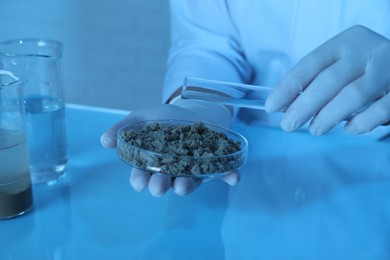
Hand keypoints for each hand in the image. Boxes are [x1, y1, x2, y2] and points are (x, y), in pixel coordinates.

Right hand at [100, 103, 239, 196]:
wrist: (193, 110)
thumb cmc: (165, 118)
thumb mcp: (143, 117)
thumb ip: (125, 127)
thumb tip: (104, 141)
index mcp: (153, 163)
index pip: (143, 176)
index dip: (140, 180)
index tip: (139, 180)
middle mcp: (173, 171)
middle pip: (165, 183)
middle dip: (161, 186)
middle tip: (160, 185)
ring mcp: (194, 169)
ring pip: (190, 182)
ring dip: (187, 185)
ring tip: (184, 183)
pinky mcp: (214, 164)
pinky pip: (223, 173)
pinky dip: (229, 176)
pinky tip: (234, 177)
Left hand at [265, 25, 389, 134]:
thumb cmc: (365, 68)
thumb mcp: (342, 63)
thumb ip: (319, 80)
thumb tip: (287, 106)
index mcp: (345, 42)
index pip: (310, 64)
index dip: (288, 87)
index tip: (271, 106)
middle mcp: (367, 51)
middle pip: (328, 80)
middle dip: (303, 106)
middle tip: (288, 125)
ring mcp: (387, 69)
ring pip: (352, 95)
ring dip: (328, 116)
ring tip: (314, 130)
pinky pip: (380, 109)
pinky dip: (361, 122)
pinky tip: (349, 128)